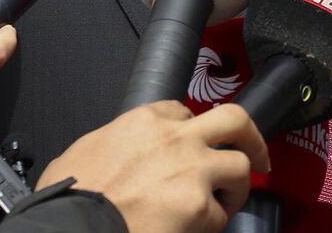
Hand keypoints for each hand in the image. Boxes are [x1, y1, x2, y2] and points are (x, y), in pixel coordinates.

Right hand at [36, 101, 268, 232]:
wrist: (74, 226)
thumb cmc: (72, 199)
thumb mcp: (85, 150)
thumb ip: (117, 141)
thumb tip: (120, 151)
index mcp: (144, 122)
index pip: (183, 111)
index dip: (193, 129)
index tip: (196, 143)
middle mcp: (175, 138)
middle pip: (234, 120)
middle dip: (251, 137)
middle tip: (258, 154)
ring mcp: (192, 169)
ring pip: (240, 166)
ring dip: (235, 187)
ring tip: (223, 203)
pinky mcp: (200, 206)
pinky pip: (222, 214)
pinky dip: (213, 223)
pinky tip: (196, 229)